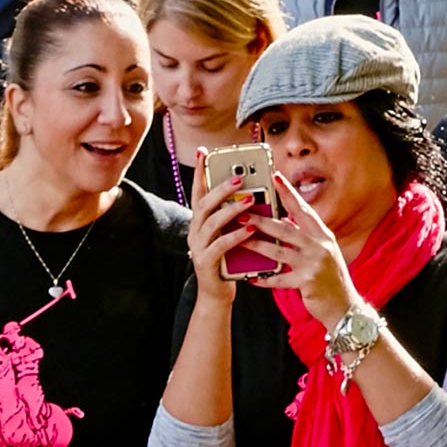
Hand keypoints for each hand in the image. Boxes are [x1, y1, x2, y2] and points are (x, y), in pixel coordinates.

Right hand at [186, 173, 261, 307]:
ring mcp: (198, 247)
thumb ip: (234, 217)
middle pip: (203, 204)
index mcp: (200, 222)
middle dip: (221, 188)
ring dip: (231, 209)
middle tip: (239, 177)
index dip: (199, 172)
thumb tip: (252, 194)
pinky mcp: (206, 263)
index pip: (198, 192)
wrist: (216, 295)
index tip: (203, 151)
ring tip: (250, 200)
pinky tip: (250, 228)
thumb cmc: (227, 261)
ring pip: (212, 222)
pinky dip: (236, 235)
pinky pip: (220, 245)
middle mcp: (195, 231)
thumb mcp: (228, 234)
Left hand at [246, 173, 356, 327]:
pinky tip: (251, 277)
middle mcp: (320, 247)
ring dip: (257, 246)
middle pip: (286, 229)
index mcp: (323, 235)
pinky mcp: (308, 283)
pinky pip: (280, 280)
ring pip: (279, 252)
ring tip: (239, 240)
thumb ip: (305, 236)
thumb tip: (285, 219)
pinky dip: (265, 279)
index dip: (289, 193)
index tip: (275, 177)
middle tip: (241, 213)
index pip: (303, 209)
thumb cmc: (329, 277)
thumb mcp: (322, 251)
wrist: (345, 306)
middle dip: (262, 221)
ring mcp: (314, 265)